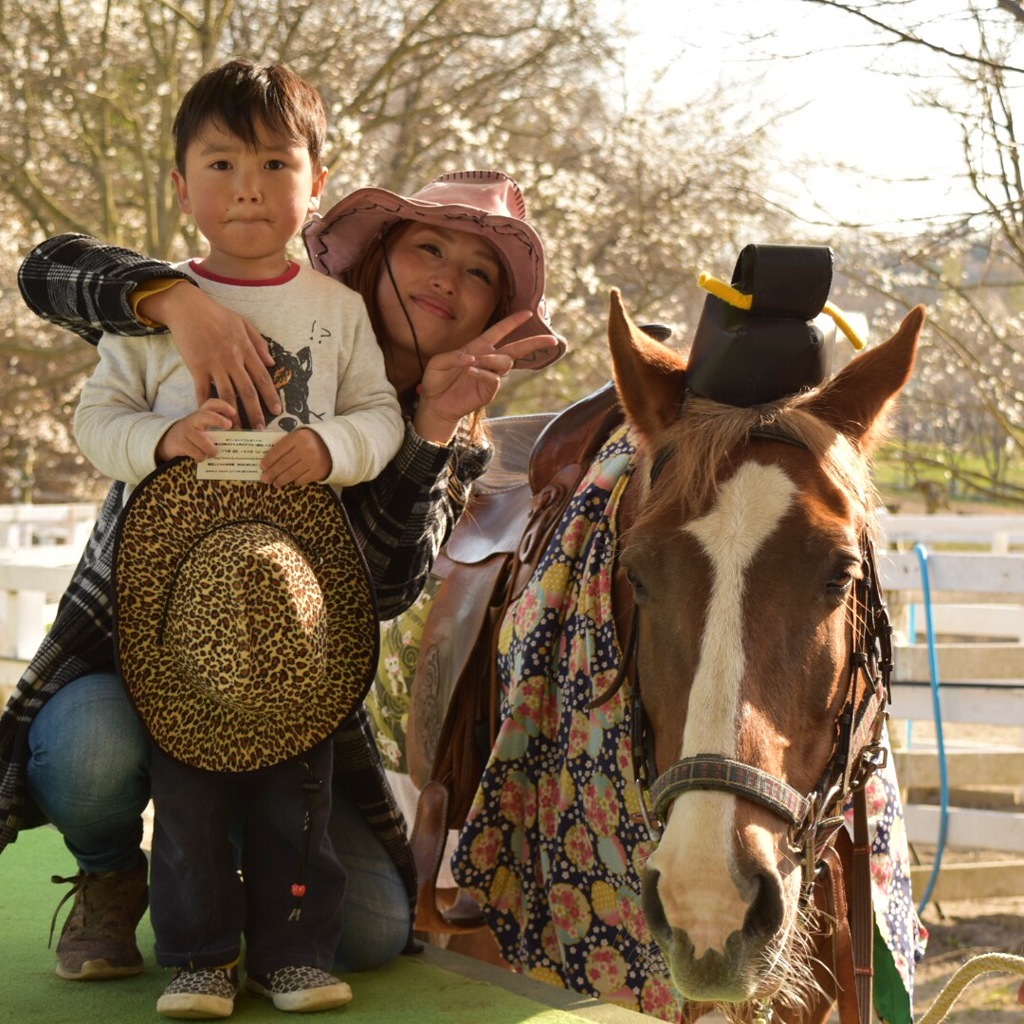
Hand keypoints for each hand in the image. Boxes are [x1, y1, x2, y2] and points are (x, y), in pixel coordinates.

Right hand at [139, 283, 281, 428]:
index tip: (277, 411)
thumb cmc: (216, 314)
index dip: (271, 395)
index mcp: (246, 349)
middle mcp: (233, 359)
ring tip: (238, 429)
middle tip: (260, 428)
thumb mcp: (243, 322)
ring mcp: (214, 364)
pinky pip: (203, 391)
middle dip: (255, 411)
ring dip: (233, 414)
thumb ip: (259, 343)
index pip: (262, 377)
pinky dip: (207, 405)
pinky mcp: (197, 367)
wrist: (188, 308)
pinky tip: (211, 417)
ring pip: (227, 395)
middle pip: (247, 390)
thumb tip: (272, 364)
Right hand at [156, 398, 234, 462]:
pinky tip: (201, 458)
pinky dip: (200, 457)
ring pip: (201, 439)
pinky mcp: (179, 442)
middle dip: (218, 419)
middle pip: (205, 415)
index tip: (233, 412)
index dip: (223, 406)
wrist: (167, 441)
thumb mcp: (202, 428)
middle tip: (229, 425)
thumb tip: (237, 438)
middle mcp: (193, 419)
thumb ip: (217, 430)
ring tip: (214, 453)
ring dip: (211, 449)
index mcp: (201, 415)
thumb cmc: (192, 436)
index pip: (211, 404)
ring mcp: (185, 430)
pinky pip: (194, 451)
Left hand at [260, 429, 330, 487]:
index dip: (268, 460)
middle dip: (271, 473)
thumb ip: (286, 443)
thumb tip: (267, 458)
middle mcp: (305, 449)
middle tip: (264, 479)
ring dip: (280, 480)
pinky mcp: (318, 472)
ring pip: (290, 474)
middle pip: (282, 464)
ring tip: (275, 483)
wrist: (336, 446)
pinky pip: (301, 480)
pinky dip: (295, 481)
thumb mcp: (299, 436)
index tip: (262, 467)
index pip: (278, 450)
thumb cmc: (312, 440)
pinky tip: (291, 481)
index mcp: (298, 437)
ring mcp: (312, 461)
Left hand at [412, 311, 558, 444]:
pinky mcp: (488, 391)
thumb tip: (472, 357)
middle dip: (534, 343)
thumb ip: (453, 356)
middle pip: (516, 349)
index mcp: (478, 347)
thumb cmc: (436, 380)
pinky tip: (471, 371)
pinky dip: (484, 373)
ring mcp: (490, 376)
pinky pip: (493, 379)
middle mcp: (487, 360)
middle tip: (552, 339)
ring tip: (473, 363)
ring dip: (492, 359)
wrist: (434, 404)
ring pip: (504, 363)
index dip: (513, 322)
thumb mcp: (438, 362)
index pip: (499, 331)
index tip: (528, 312)